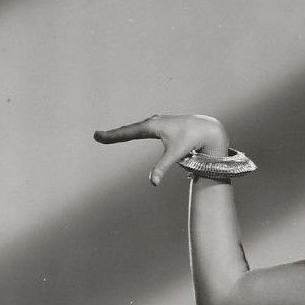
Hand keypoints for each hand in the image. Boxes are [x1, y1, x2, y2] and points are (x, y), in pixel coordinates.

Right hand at [92, 113, 229, 184]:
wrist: (207, 129)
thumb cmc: (192, 141)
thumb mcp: (176, 155)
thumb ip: (162, 167)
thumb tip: (153, 183)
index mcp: (152, 126)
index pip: (127, 133)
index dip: (112, 136)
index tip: (97, 136)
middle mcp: (153, 121)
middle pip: (129, 130)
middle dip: (114, 135)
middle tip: (97, 136)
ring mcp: (158, 122)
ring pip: (136, 128)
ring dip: (123, 132)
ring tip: (111, 136)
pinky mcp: (163, 125)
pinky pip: (144, 129)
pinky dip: (134, 131)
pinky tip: (133, 132)